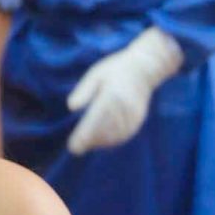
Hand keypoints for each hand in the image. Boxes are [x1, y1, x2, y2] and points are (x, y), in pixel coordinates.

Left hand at [67, 27, 182, 155]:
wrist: (144, 67)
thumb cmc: (115, 69)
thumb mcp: (96, 74)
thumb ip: (84, 91)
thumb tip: (71, 106)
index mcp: (111, 94)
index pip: (95, 119)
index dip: (84, 135)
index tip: (73, 146)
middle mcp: (124, 106)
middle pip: (104, 131)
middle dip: (89, 141)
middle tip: (76, 147)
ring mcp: (133, 114)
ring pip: (114, 135)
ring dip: (100, 142)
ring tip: (86, 144)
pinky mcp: (138, 119)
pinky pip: (124, 134)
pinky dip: (112, 140)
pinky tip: (101, 141)